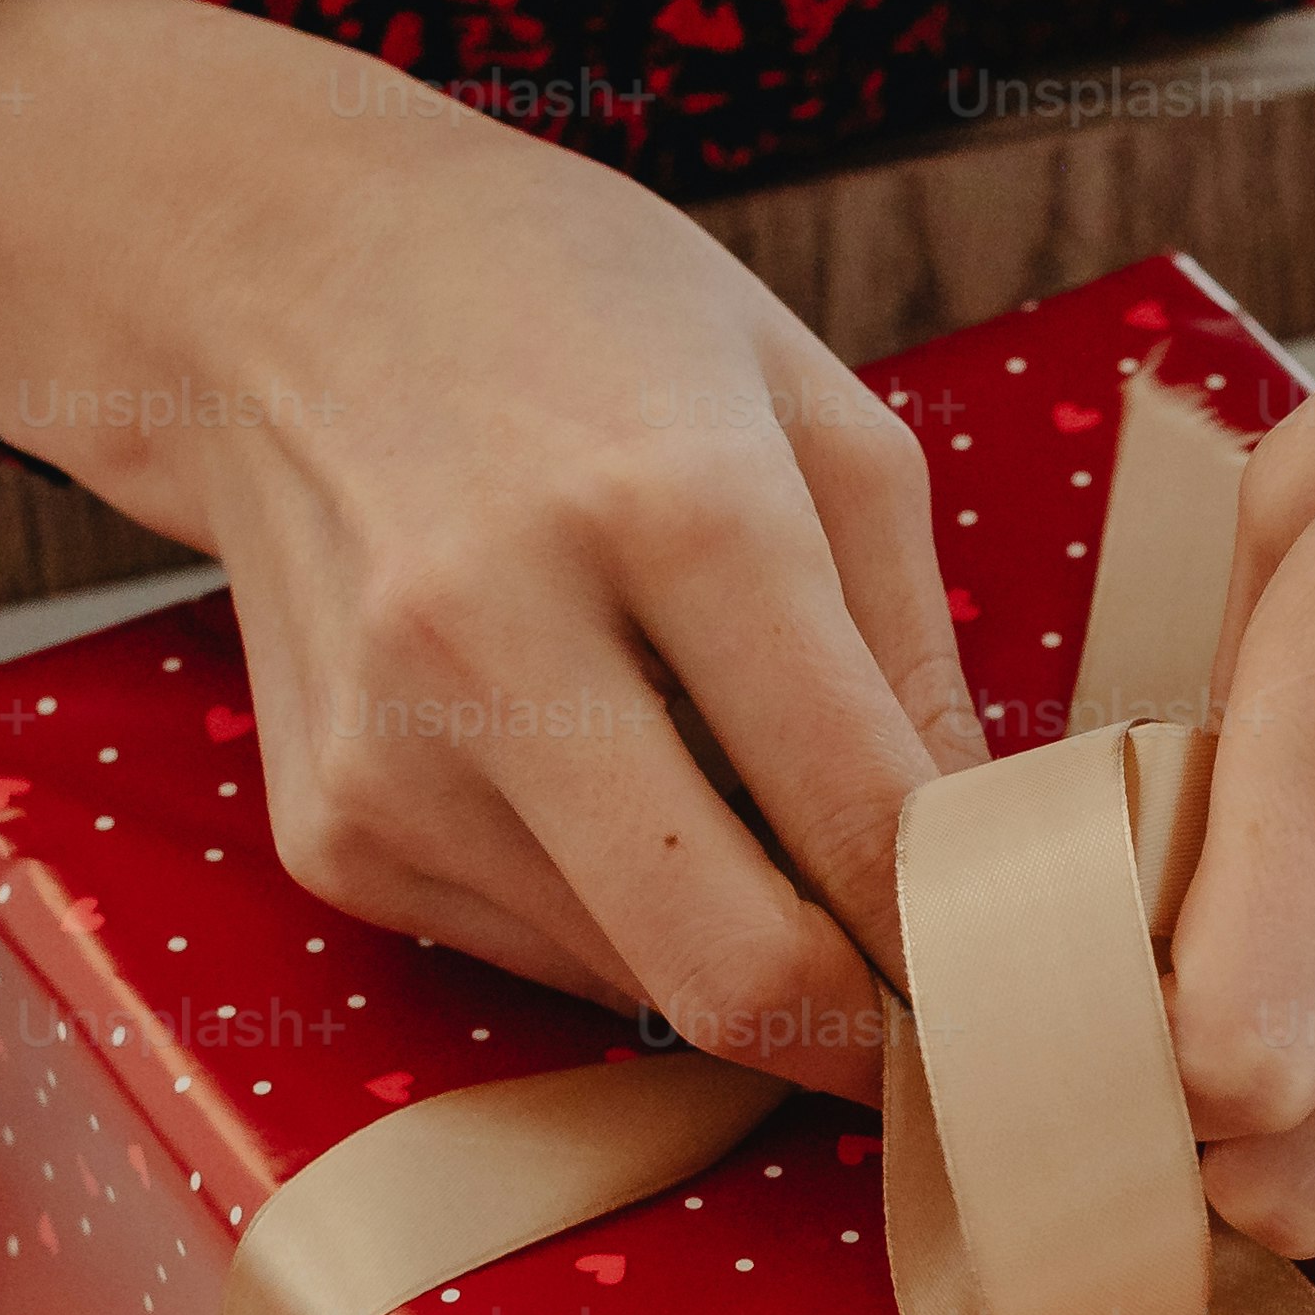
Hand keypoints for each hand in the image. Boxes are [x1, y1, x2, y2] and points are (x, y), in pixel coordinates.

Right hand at [0, 0, 976, 1099]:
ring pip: (644, 986)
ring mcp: (392, 755)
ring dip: (740, 948)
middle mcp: (500, 641)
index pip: (859, 825)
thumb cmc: (587, 320)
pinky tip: (610, 779)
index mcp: (673, 509)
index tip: (1033, 970)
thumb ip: (917, 652)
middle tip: (942, 1018)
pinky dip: (622, 915)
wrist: (282, 279)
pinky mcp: (331, 833)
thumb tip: (991, 870)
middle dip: (867, 1036)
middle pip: (733, 974)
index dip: (972, 939)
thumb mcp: (814, 411)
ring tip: (750, 813)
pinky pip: (541, 954)